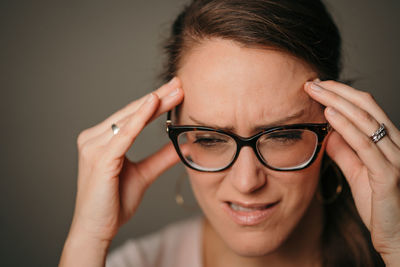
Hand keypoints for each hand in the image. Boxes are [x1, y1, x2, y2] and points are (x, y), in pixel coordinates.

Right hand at [68, 77, 182, 242]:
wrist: (96, 229)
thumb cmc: (114, 202)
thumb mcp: (144, 174)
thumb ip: (161, 158)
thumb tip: (183, 146)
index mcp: (101, 141)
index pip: (132, 116)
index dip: (155, 103)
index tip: (176, 90)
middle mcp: (93, 139)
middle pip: (131, 113)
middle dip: (158, 97)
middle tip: (179, 83)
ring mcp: (93, 147)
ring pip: (129, 120)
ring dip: (154, 103)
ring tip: (175, 91)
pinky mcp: (99, 159)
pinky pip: (123, 135)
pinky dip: (139, 119)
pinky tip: (153, 103)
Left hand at [305, 80, 399, 263]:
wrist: (397, 237)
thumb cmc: (380, 205)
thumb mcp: (359, 173)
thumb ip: (346, 152)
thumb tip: (329, 133)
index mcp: (390, 143)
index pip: (367, 108)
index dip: (343, 94)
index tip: (319, 87)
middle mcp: (397, 145)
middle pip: (367, 107)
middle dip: (337, 91)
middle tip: (312, 83)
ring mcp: (396, 159)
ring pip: (366, 121)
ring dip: (337, 102)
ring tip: (315, 91)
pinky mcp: (389, 176)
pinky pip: (366, 146)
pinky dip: (346, 127)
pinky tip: (329, 114)